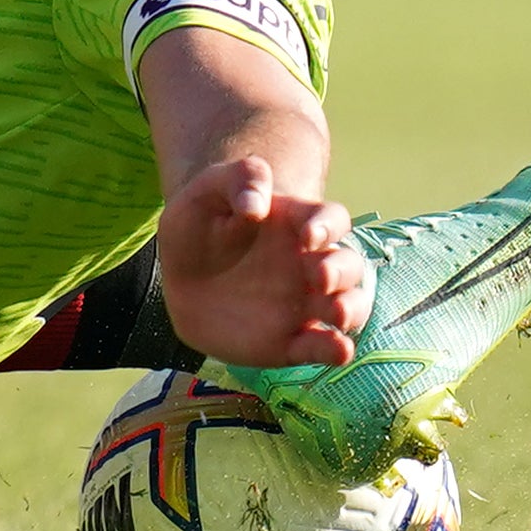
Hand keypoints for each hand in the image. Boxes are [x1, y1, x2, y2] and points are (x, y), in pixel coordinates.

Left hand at [151, 151, 369, 368]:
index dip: (328, 226)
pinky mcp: (292, 340)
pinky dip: (336, 349)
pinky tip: (338, 349)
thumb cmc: (196, 229)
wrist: (177, 282)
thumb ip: (237, 180)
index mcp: (296, 225)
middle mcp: (310, 265)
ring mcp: (305, 304)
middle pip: (349, 265)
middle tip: (320, 277)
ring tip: (338, 314)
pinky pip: (322, 347)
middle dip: (342, 271)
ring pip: (350, 306)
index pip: (331, 219)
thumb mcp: (205, 193)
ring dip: (352, 309)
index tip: (307, 236)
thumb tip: (256, 207)